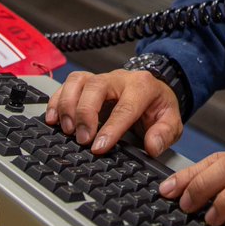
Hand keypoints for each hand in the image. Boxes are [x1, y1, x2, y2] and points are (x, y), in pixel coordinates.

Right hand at [43, 69, 182, 156]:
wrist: (154, 90)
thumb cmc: (158, 107)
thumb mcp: (171, 121)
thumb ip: (164, 133)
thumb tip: (152, 146)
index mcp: (142, 86)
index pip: (125, 107)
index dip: (111, 128)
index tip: (99, 146)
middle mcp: (119, 79)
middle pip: (96, 87)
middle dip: (86, 113)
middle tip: (82, 139)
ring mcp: (101, 78)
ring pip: (78, 81)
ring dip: (67, 105)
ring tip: (67, 129)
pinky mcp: (87, 83)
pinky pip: (67, 84)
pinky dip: (56, 100)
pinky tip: (53, 119)